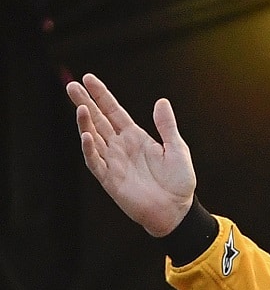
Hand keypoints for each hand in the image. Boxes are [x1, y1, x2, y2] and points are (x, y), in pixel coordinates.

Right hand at [66, 73, 196, 237]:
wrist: (178, 211)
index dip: (101, 95)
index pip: (113, 111)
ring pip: (93, 138)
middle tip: (71, 86)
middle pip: (98, 120)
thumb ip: (167, 126)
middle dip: (85, 103)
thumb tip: (161, 102)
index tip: (88, 78)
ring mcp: (113, 162)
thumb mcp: (177, 149)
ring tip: (80, 107)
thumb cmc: (179, 182)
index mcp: (135, 137)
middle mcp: (120, 146)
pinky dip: (90, 149)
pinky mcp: (110, 179)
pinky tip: (86, 135)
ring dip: (85, 123)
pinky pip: (95, 162)